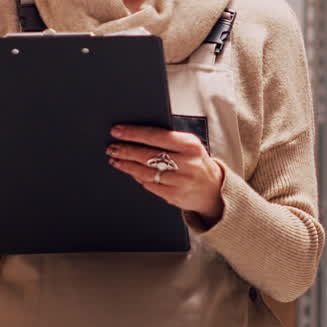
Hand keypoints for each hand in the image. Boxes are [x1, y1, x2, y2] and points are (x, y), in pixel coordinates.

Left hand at [106, 124, 224, 223]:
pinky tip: (130, 171)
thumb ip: (169, 138)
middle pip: (147, 154)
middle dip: (126, 150)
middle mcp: (186, 162)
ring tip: (115, 159)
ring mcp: (180, 181)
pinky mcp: (174, 195)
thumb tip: (137, 133)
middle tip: (112, 147)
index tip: (117, 131)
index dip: (133, 133)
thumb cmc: (197, 163)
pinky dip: (137, 177)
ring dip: (127, 165)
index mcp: (189, 145)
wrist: (214, 189)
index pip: (155, 135)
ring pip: (146, 171)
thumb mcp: (190, 145)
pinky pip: (150, 185)